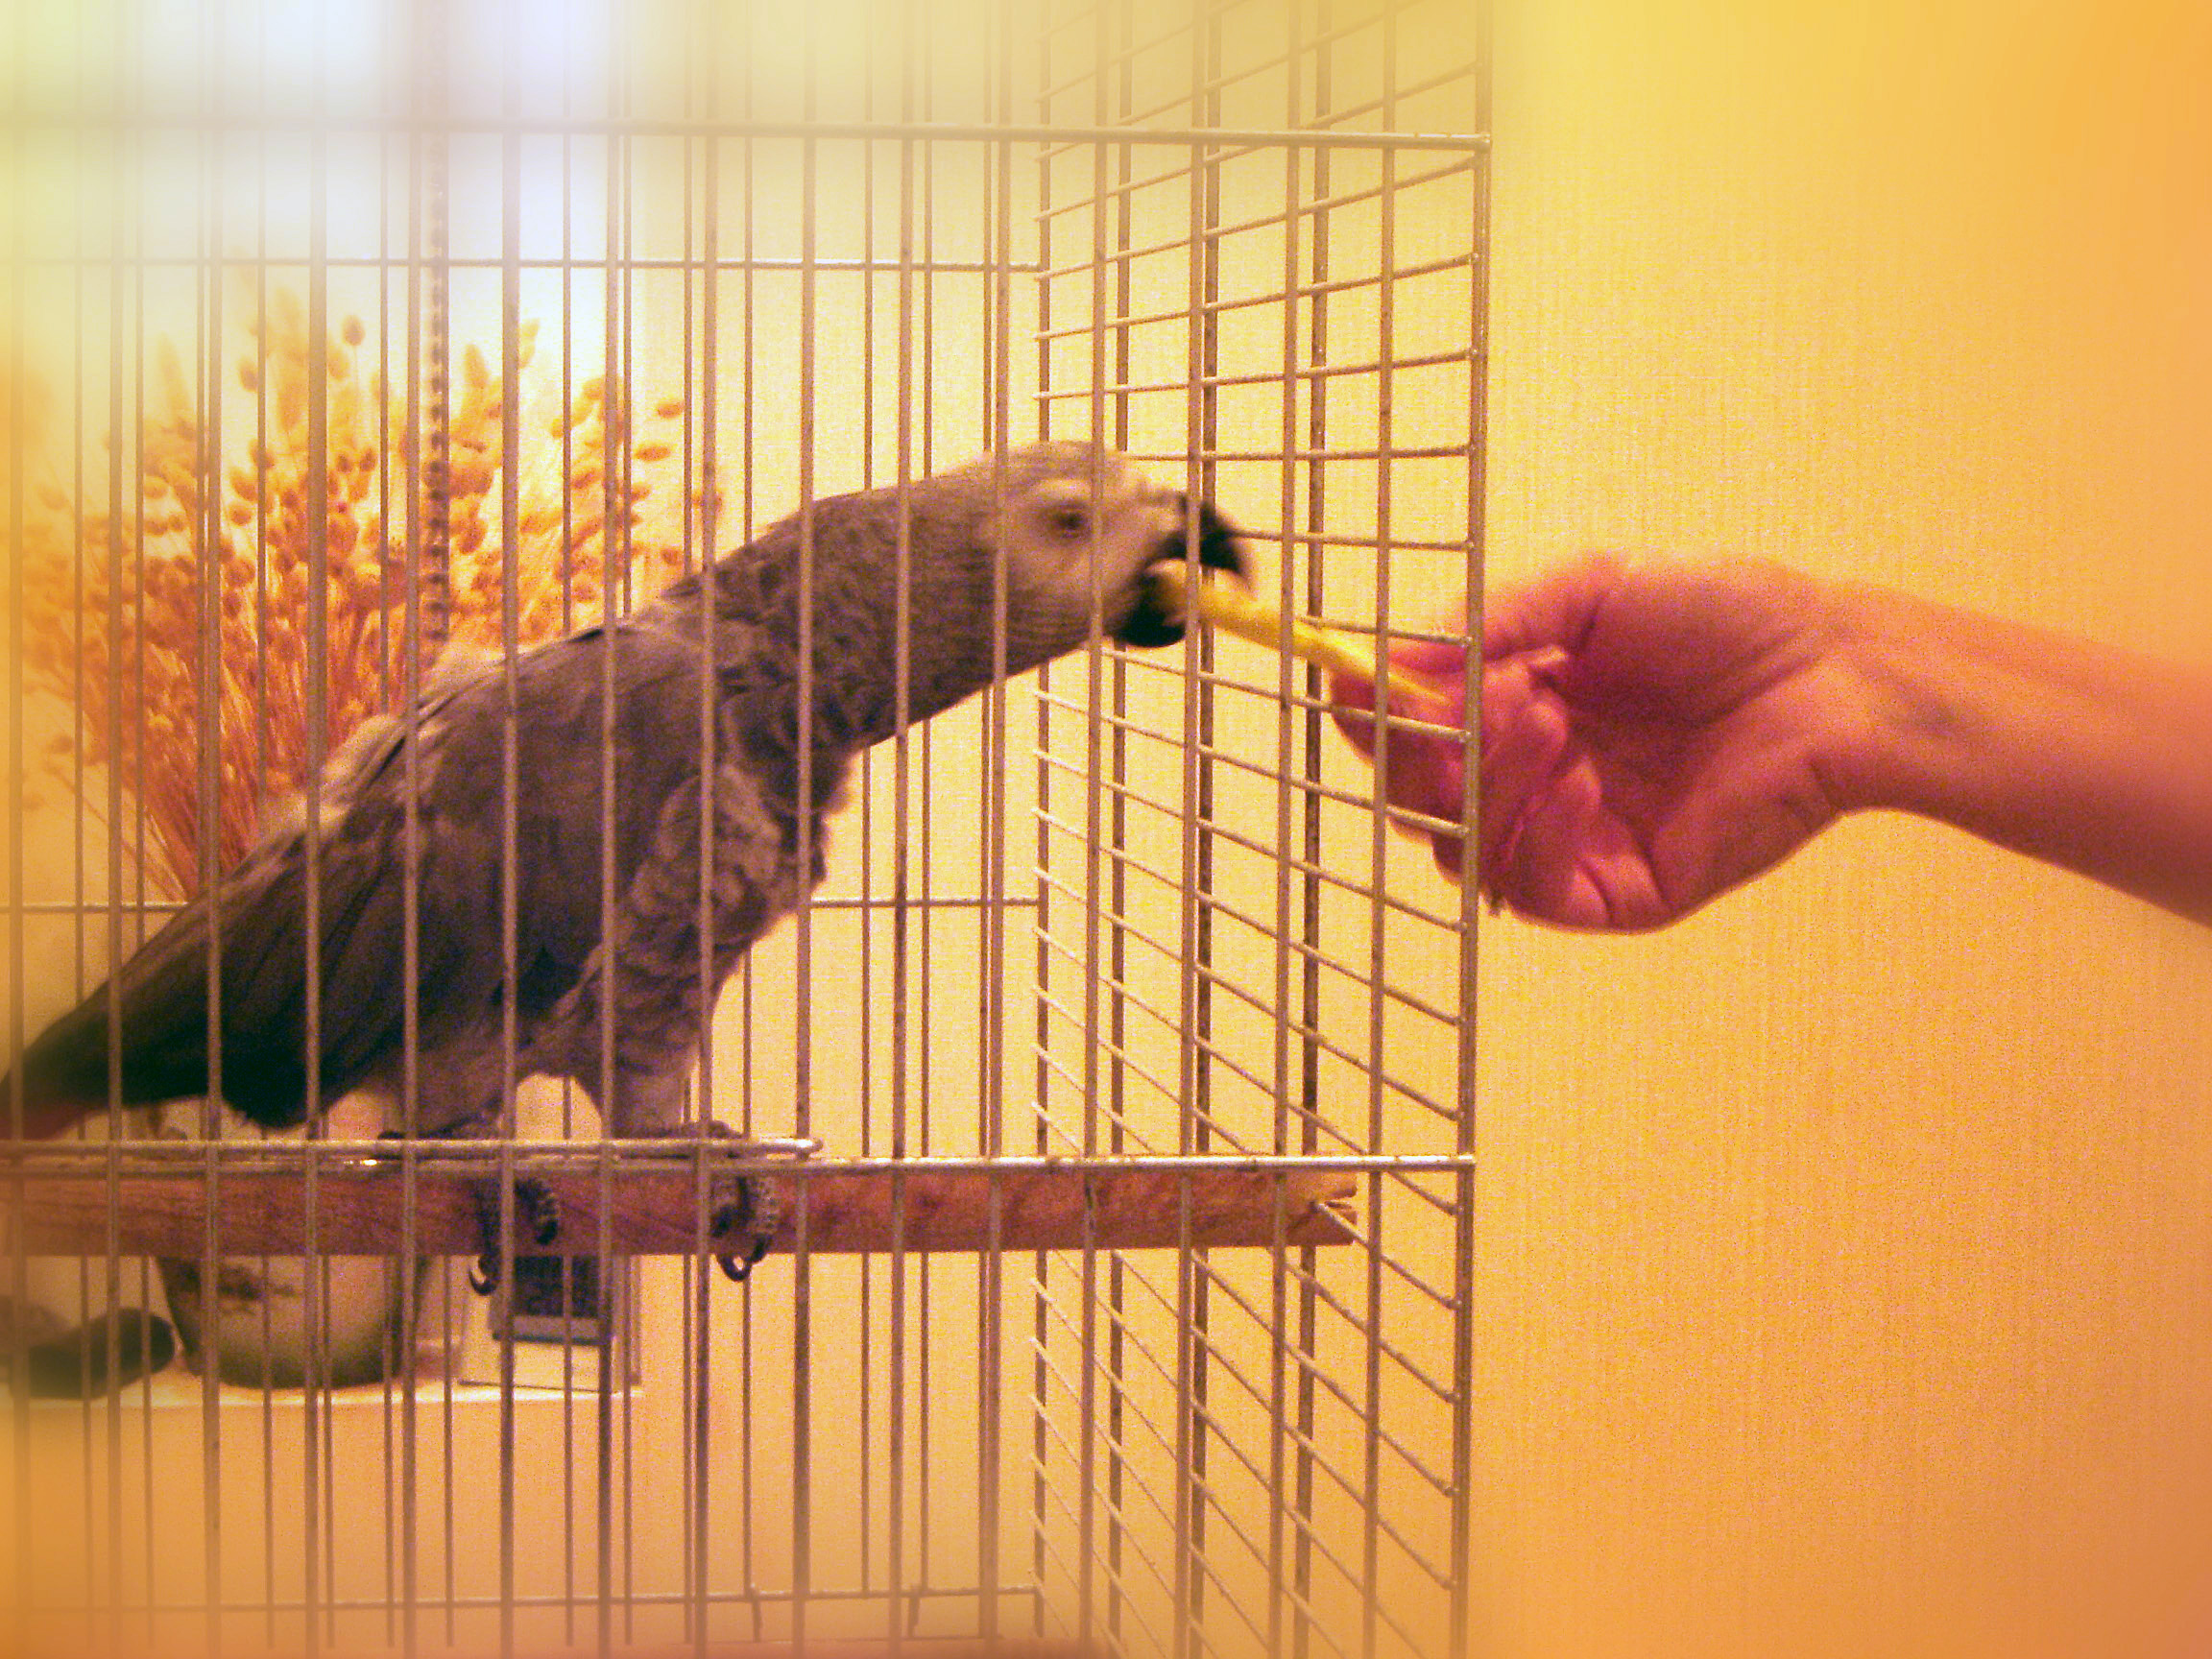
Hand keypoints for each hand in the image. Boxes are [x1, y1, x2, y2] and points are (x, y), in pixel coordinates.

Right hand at [1337, 555, 1878, 928]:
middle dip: (1421, 753)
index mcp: (1509, 704)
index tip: (1353, 682)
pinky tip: (1578, 778)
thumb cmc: (1726, 619)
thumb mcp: (1591, 588)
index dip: (1369, 713)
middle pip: (1415, 799)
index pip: (1406, 729)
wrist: (1833, 672)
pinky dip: (1535, 835)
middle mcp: (1526, 778)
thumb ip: (1491, 621)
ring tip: (1542, 715)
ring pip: (1462, 848)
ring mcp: (1568, 840)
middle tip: (1462, 705)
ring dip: (1484, 781)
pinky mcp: (1616, 893)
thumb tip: (1392, 664)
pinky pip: (1534, 889)